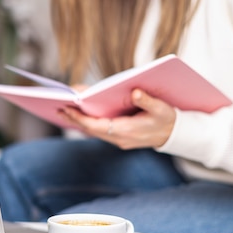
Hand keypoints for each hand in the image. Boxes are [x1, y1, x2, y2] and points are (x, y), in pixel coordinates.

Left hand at [58, 89, 175, 148]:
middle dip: (74, 119)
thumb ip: (148, 101)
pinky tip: (78, 115)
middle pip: (91, 130)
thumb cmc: (168, 120)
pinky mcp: (119, 137)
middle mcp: (119, 138)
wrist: (174, 134)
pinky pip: (98, 131)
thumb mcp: (162, 109)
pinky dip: (87, 123)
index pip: (97, 126)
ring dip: (78, 122)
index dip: (81, 119)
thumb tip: (135, 92)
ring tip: (63, 110)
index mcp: (127, 131)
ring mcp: (118, 139)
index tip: (67, 109)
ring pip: (93, 131)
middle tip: (58, 108)